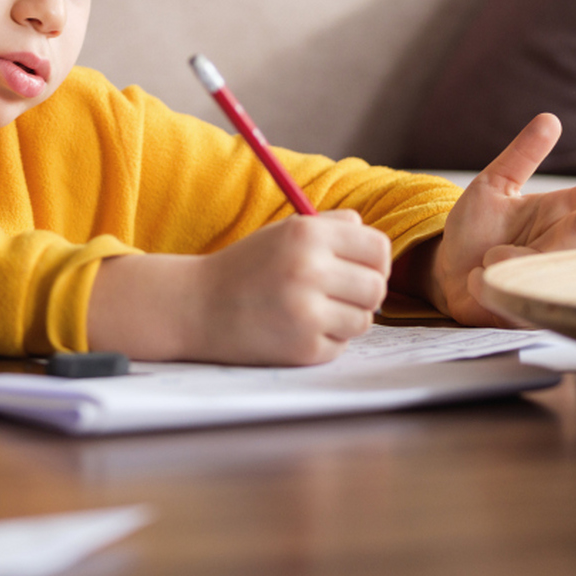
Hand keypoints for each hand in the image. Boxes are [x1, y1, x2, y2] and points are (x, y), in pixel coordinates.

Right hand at [87, 211, 390, 364]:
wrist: (197, 307)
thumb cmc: (245, 268)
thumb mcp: (284, 232)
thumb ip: (331, 227)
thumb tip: (374, 242)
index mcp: (307, 234)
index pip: (378, 248)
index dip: (375, 261)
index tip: (358, 269)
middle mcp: (309, 270)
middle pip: (377, 287)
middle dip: (362, 293)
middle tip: (336, 295)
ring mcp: (307, 312)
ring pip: (364, 320)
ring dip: (344, 319)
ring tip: (311, 312)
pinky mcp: (303, 348)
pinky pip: (340, 346)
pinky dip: (324, 341)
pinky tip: (294, 330)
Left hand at [428, 113, 575, 325]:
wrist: (447, 272)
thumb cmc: (476, 228)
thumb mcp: (494, 185)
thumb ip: (522, 156)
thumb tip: (551, 118)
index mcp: (559, 211)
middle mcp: (561, 245)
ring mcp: (548, 277)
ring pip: (540, 262)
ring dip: (505, 256)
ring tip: (486, 258)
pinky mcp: (530, 307)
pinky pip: (510, 289)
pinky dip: (483, 281)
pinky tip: (476, 281)